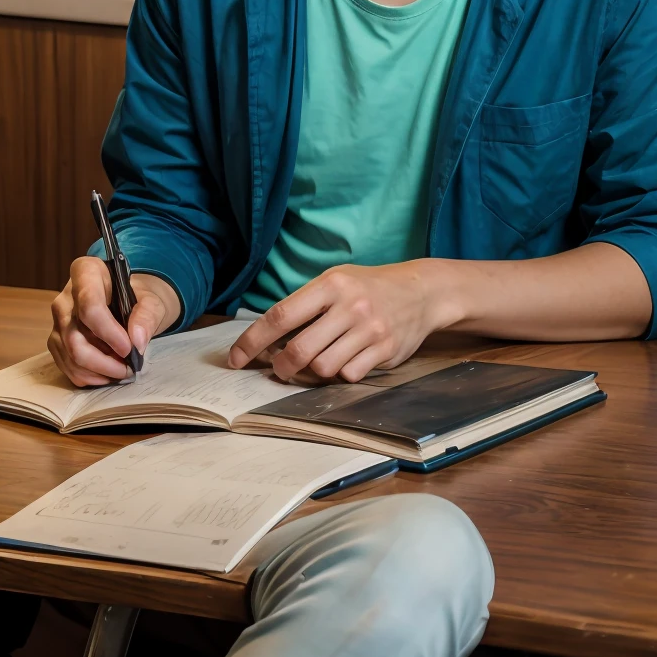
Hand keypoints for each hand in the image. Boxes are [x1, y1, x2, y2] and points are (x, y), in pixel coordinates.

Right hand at [48, 256, 180, 386]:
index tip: (128, 348)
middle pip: (75, 336)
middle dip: (103, 360)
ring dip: (97, 371)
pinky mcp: (57, 341)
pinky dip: (89, 375)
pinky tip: (107, 373)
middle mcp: (65, 297)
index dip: (108, 331)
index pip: (89, 305)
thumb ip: (147, 315)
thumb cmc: (136, 296)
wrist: (126, 301)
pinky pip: (66, 365)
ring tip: (121, 370)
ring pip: (69, 355)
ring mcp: (58, 320)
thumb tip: (136, 341)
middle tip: (129, 368)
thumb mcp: (151, 299)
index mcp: (86, 272)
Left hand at [227, 261, 443, 383]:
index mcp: (330, 284)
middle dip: (281, 366)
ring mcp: (369, 329)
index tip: (236, 359)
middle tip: (278, 368)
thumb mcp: (335, 280)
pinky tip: (345, 360)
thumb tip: (267, 338)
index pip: (280, 316)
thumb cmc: (367, 287)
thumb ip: (305, 305)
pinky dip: (340, 374)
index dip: (253, 341)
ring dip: (312, 371)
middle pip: (300, 350)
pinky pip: (349, 375)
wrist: (420, 291)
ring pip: (323, 368)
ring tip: (317, 360)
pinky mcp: (385, 350)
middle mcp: (349, 305)